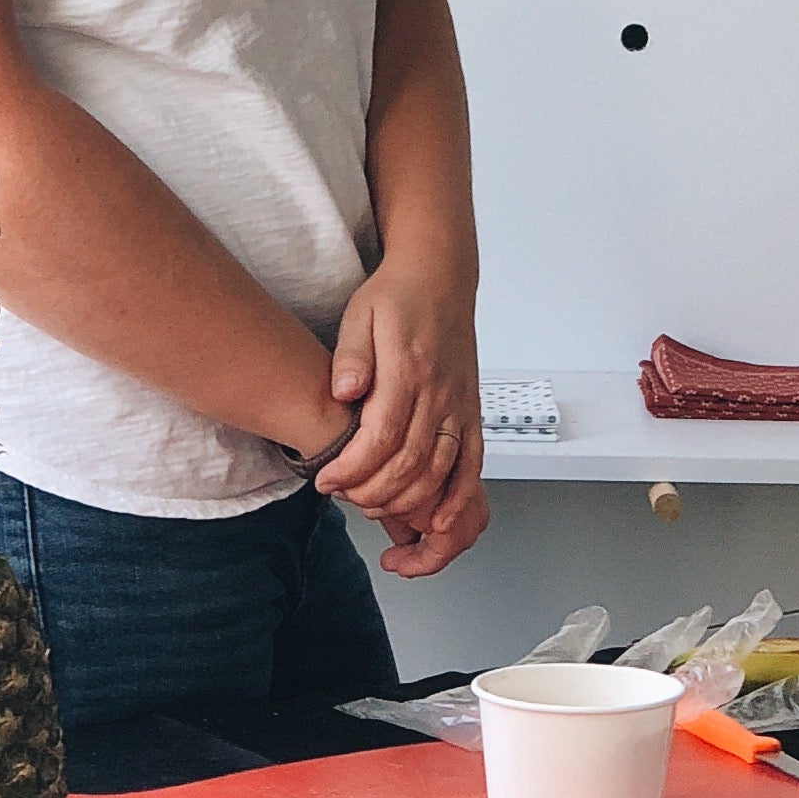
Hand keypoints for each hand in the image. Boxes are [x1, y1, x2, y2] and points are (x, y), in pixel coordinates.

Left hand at [313, 256, 485, 580]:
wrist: (440, 276)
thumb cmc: (396, 296)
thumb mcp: (359, 314)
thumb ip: (351, 356)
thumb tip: (344, 391)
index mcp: (410, 369)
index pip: (382, 436)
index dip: (352, 469)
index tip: (325, 481)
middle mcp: (440, 392)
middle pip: (410, 463)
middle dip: (372, 492)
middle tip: (342, 495)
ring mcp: (460, 406)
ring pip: (441, 472)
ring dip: (407, 501)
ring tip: (372, 506)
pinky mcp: (471, 414)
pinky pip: (472, 465)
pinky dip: (459, 498)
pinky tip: (439, 520)